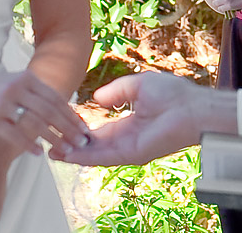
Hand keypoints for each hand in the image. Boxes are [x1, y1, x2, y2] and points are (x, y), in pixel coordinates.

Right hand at [0, 70, 88, 155]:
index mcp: (27, 79)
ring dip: (53, 138)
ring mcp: (4, 104)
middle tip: (80, 142)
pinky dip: (28, 144)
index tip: (83, 128)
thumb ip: (39, 93)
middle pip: (49, 111)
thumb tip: (66, 109)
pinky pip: (14, 134)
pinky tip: (39, 153)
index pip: (55, 98)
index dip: (71, 114)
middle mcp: (18, 89)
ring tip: (65, 150)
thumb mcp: (19, 82)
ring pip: (34, 123)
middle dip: (67, 128)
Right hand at [52, 71, 236, 165]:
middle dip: (74, 144)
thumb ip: (116, 91)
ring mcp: (129, 148)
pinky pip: (104, 157)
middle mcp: (128, 138)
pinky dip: (86, 156)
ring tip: (53, 150)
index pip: (102, 130)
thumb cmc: (172, 94)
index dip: (83, 129)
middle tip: (51, 142)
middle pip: (95, 145)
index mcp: (131, 122)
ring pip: (96, 154)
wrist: (190, 107)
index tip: (64, 126)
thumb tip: (97, 98)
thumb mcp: (137, 85)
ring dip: (74, 152)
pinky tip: (69, 154)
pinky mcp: (132, 154)